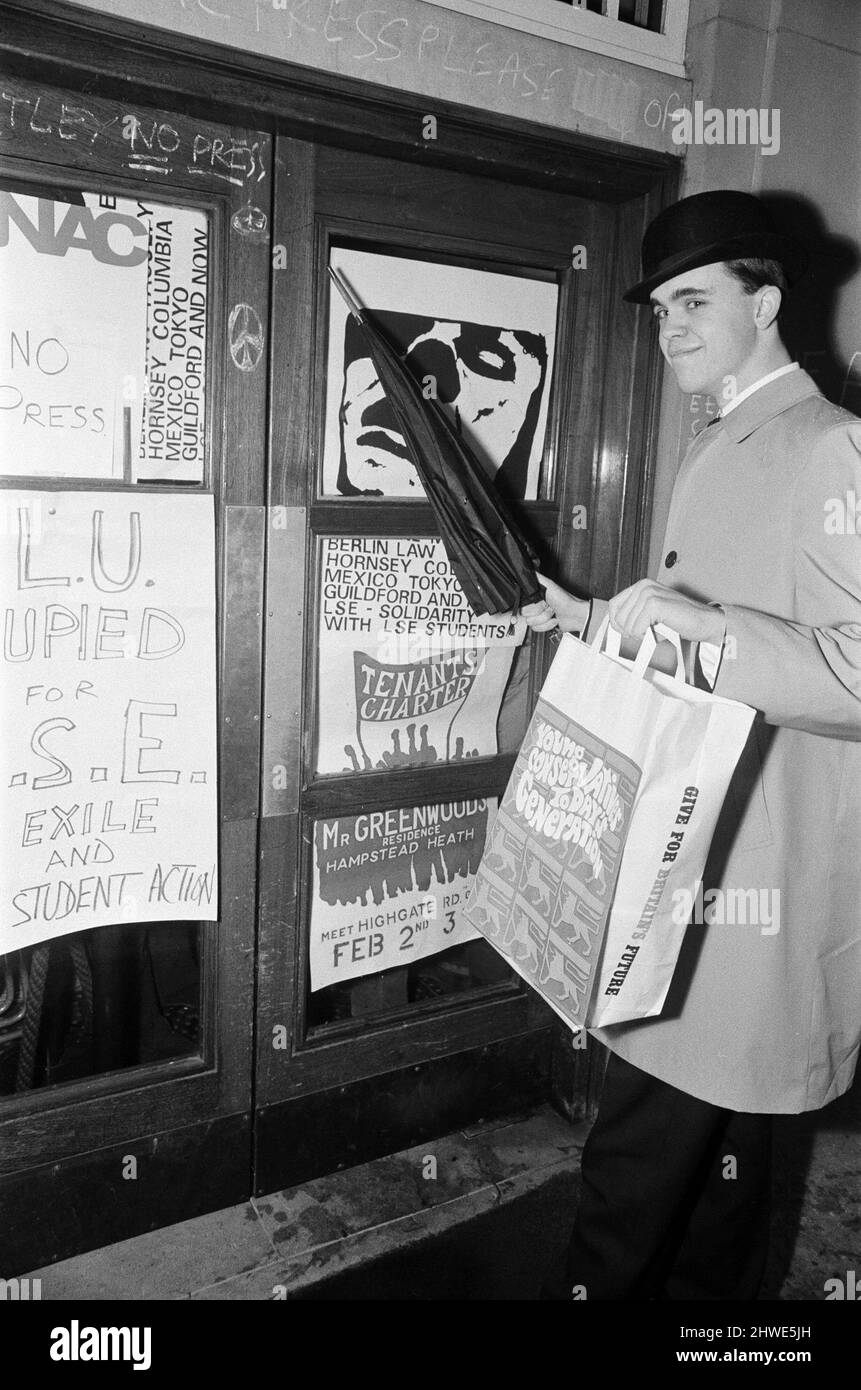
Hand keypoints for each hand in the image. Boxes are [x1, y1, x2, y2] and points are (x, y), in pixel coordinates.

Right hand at [521, 573, 590, 633]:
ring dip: (545, 618)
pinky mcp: (542, 626)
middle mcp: (534, 606)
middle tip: (549, 606)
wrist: (574, 614)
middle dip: (540, 611)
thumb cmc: (564, 599)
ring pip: (531, 623)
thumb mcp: (549, 584)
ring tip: (553, 612)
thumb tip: (527, 570)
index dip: (532, 605)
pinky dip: (547, 625)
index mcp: (534, 596)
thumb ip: (536, 577)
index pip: (521, 604)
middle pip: (525, 614)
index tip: (541, 602)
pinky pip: (537, 629)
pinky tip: (554, 620)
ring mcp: (538, 617)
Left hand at [608, 580, 725, 645]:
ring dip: (641, 634)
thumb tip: (615, 626)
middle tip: (648, 632)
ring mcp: (649, 593)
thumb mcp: (651, 614)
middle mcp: (643, 586)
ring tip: (657, 630)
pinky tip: (660, 631)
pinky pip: (637, 629)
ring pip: (627, 625)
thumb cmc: (680, 620)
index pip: (614, 606)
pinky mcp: (655, 604)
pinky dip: (647, 636)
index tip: (628, 632)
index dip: (618, 623)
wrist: (704, 622)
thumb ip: (634, 614)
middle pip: (618, 617)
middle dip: (630, 631)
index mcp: (641, 586)